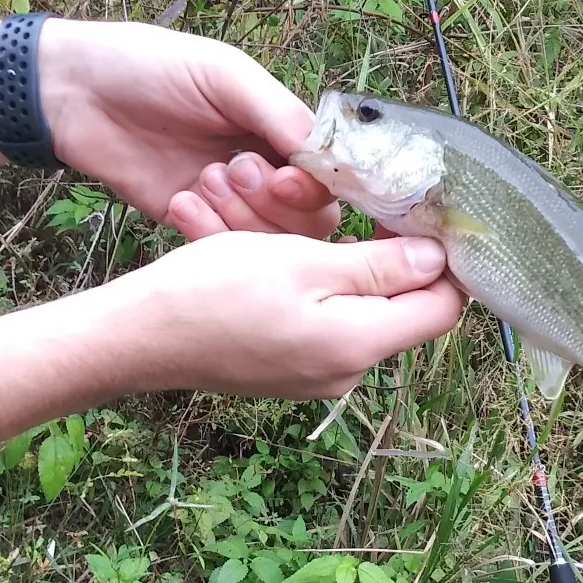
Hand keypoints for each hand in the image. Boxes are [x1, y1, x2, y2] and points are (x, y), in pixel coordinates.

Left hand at [44, 20, 339, 237]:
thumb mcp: (223, 75)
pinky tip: (179, 202)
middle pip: (310, 217)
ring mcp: (229, 201)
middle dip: (276, 204)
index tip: (283, 178)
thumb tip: (323, 154)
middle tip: (231, 170)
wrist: (73, 93)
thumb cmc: (149, 67)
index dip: (314, 186)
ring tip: (201, 179)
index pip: (328, 174)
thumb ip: (278, 113)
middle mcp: (264, 167)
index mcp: (279, 128)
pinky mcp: (191, 222)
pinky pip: (223, 249)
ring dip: (241, 217)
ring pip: (270, 241)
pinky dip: (208, 233)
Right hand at [101, 230, 465, 399]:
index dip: (444, 260)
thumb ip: (378, 265)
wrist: (138, 338)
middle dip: (382, 253)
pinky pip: (322, 320)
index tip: (423, 216)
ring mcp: (317, 375)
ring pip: (355, 307)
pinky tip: (275, 255)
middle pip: (398, 306)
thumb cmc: (212, 292)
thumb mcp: (302, 262)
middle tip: (350, 208)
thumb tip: (437, 258)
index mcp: (359, 344)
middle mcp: (347, 371)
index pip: (442, 307)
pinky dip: (311, 284)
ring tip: (296, 225)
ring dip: (339, 263)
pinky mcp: (290, 369)